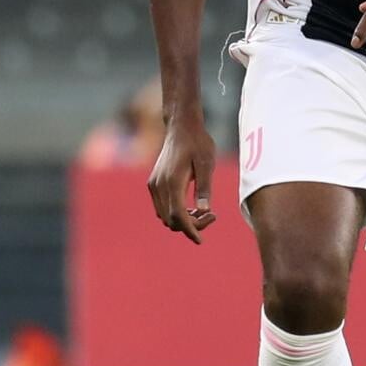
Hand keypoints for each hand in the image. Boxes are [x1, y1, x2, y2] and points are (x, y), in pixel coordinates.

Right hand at [147, 115, 216, 243]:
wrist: (181, 126)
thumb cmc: (198, 143)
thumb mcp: (206, 164)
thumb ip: (205, 188)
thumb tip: (205, 211)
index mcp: (172, 182)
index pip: (178, 216)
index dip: (190, 230)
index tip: (201, 239)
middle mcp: (159, 185)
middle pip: (170, 220)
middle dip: (190, 225)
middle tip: (212, 216)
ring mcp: (154, 185)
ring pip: (164, 216)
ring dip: (182, 220)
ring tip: (203, 211)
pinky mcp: (153, 183)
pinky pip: (161, 207)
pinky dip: (174, 213)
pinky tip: (191, 206)